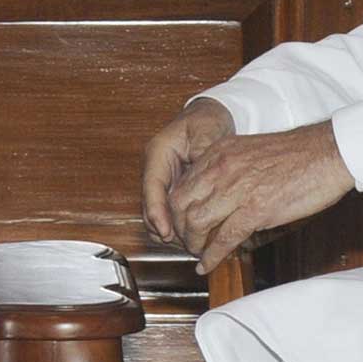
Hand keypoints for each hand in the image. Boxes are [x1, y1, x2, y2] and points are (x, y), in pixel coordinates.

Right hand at [141, 98, 236, 242]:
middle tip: (186, 244)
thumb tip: (202, 175)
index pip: (152, 187)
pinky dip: (180, 225)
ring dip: (172, 230)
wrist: (211, 116)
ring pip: (158, 213)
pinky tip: (197, 235)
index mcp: (158, 153)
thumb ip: (203, 154)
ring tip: (192, 245)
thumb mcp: (207, 132)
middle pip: (151, 206)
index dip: (156, 212)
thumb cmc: (206, 120)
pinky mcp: (173, 189)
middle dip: (164, 228)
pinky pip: (170, 212)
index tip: (165, 231)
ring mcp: (163, 180)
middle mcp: (156, 168)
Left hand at [162, 121, 355, 274]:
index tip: (179, 224)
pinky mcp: (256, 209)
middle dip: (178, 229)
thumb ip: (227, 170)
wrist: (326, 152)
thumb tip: (214, 194)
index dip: (174, 211)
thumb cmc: (295, 155)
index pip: (180, 185)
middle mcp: (221, 169)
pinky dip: (212, 256)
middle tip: (186, 243)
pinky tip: (208, 265)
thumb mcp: (248, 152)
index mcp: (218, 153)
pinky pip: (224, 238)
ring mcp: (237, 189)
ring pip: (197, 222)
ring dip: (193, 244)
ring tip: (197, 254)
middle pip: (180, 205)